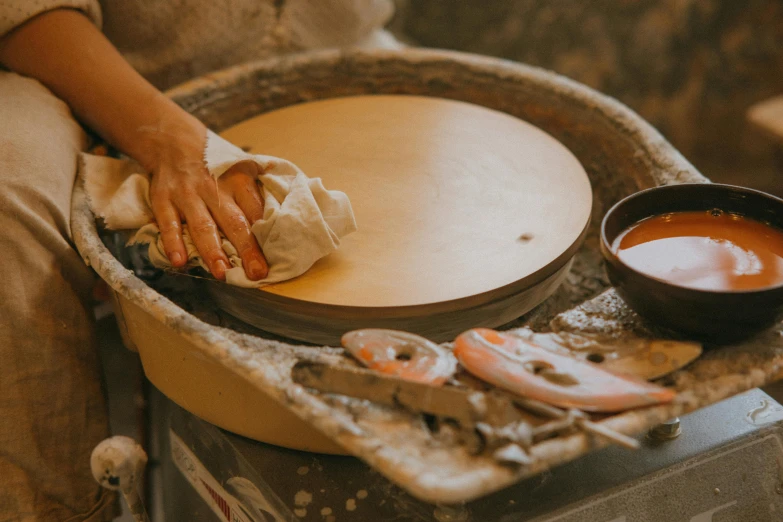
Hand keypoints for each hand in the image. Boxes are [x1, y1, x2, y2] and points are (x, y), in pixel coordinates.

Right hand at [144, 111, 268, 280]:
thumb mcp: (242, 167)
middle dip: (246, 249)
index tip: (276, 257)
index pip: (256, 211)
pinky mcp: (164, 199)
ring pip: (202, 225)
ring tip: (222, 274)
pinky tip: (179, 261)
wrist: (173, 141)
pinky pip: (169, 223)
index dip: (266, 235)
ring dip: (212, 251)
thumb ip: (259, 194)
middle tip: (256, 273)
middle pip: (234, 222)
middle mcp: (215, 187)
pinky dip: (173, 242)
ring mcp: (188, 193)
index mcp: (239, 181)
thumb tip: (284, 221)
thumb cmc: (216, 163)